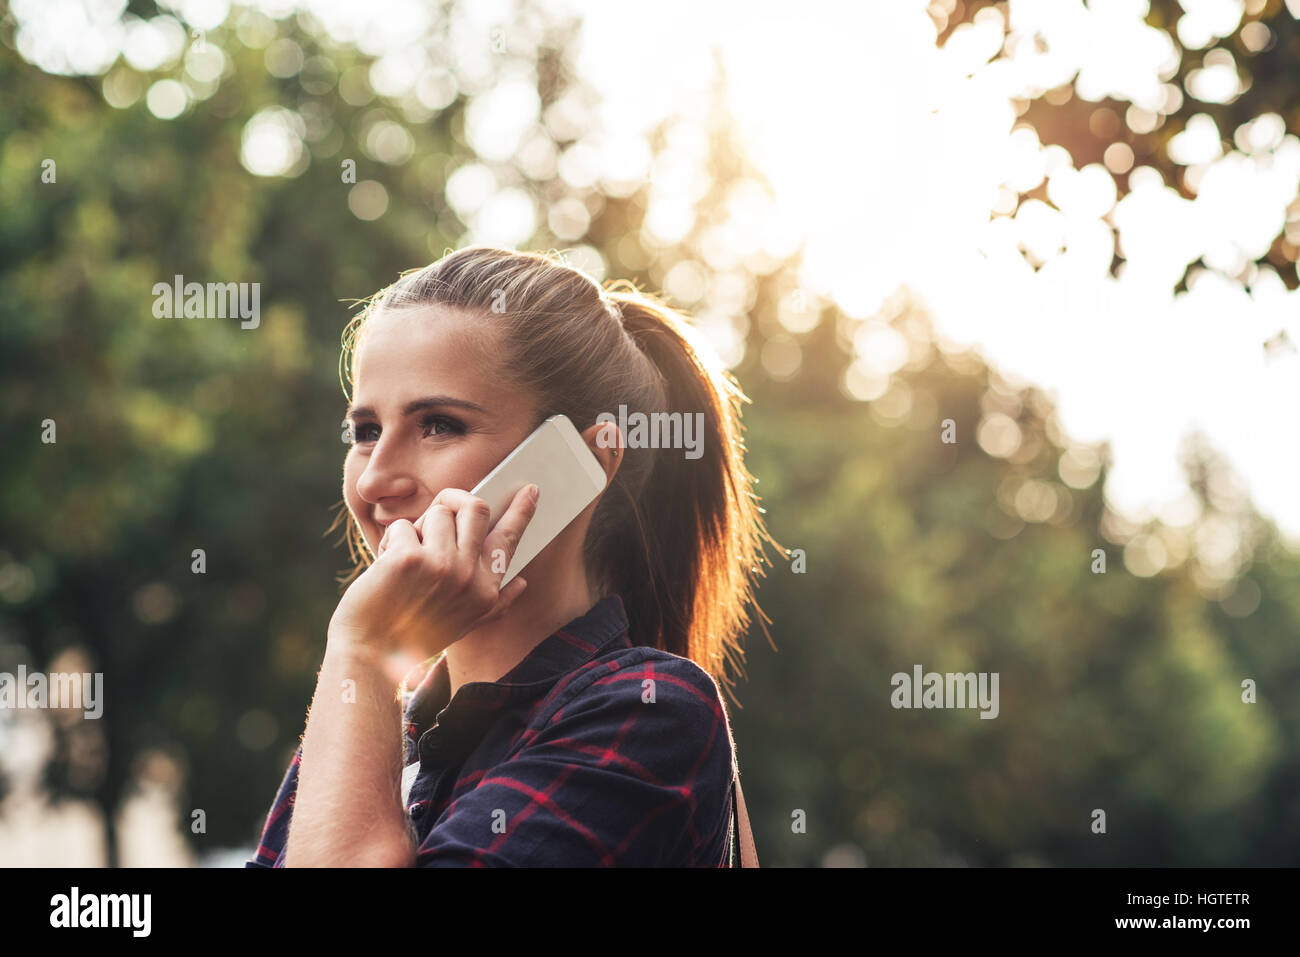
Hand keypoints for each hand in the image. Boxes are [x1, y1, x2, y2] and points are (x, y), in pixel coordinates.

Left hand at [328, 485, 539, 661]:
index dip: (521, 511)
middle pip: (475, 508)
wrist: (371, 653)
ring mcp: (440, 566)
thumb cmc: (414, 634)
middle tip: (437, 514)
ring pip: (437, 513)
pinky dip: (390, 542)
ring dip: (417, 529)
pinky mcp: (408, 559)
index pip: (508, 539)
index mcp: (486, 590)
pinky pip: (403, 527)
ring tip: (405, 557)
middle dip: (453, 501)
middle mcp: (469, 577)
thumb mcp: (464, 623)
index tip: (530, 490)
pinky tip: (385, 567)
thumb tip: (522, 583)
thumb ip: (496, 602)